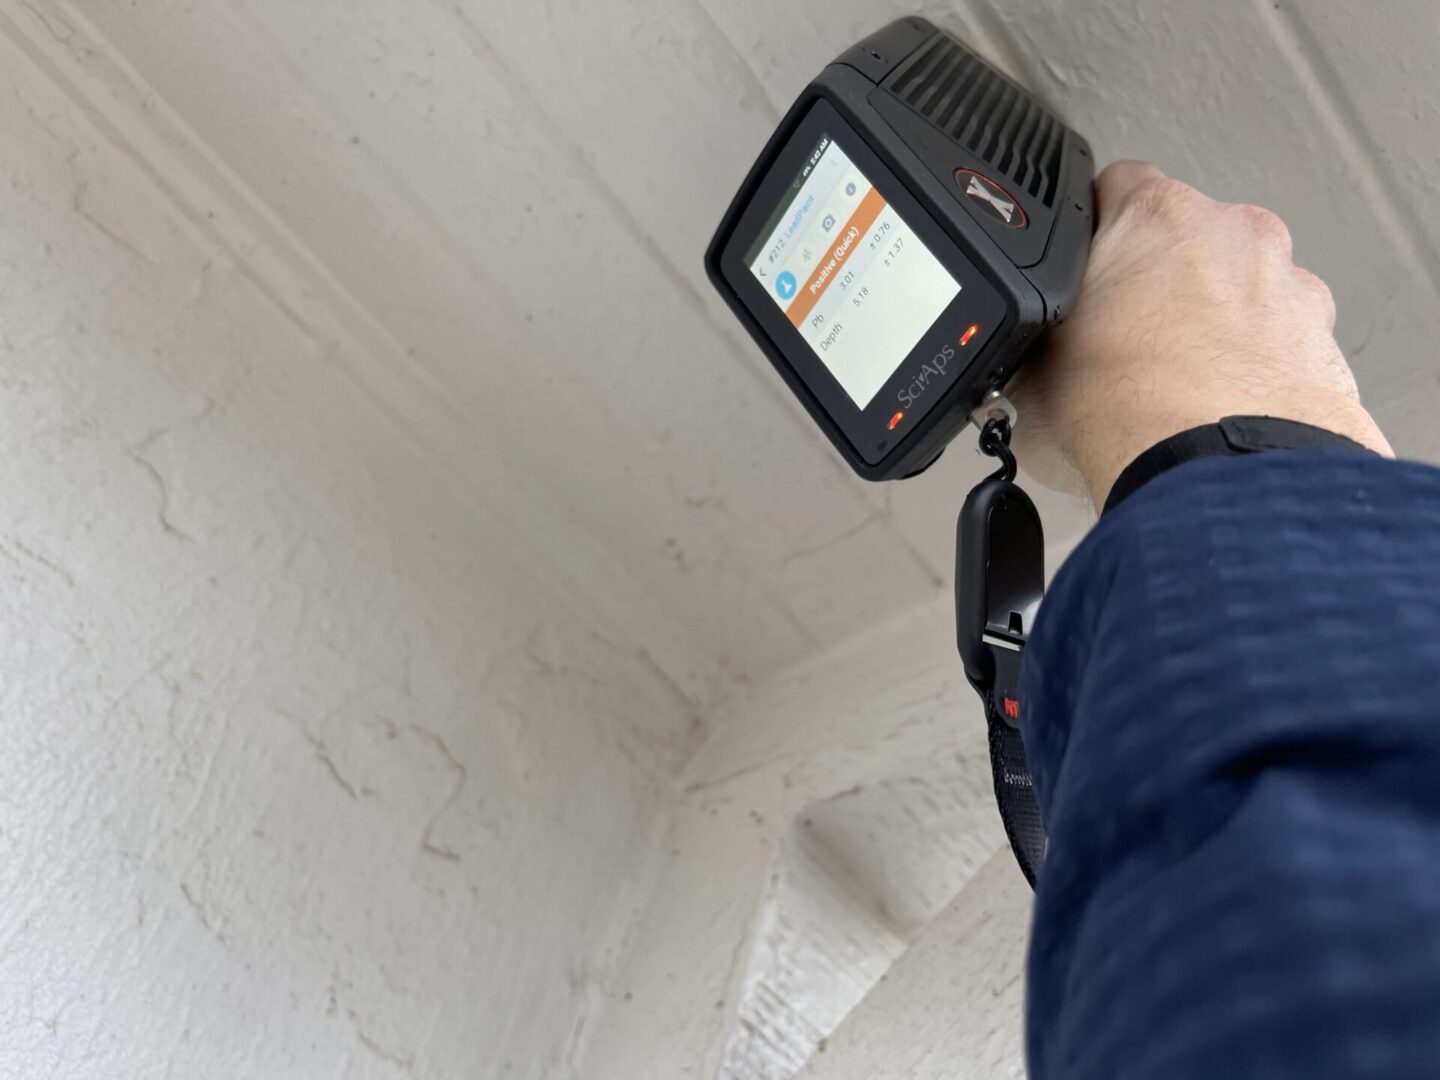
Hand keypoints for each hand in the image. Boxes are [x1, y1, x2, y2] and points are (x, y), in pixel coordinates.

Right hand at [1010, 161, 1391, 508]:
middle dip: (1158, 284)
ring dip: (1212, 326)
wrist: (1211, 468)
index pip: (1113, 188)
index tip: (1081, 275)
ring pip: (1238, 290)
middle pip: (1184, 241)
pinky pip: (1277, 343)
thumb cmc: (1123, 409)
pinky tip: (1218, 411)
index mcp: (1151, 215)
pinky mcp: (1320, 340)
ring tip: (1173, 389)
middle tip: (1122, 346)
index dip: (1090, 236)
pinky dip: (1253, 368)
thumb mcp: (1030, 379)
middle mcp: (1228, 230)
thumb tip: (1025, 376)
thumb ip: (1034, 355)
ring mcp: (1284, 282)